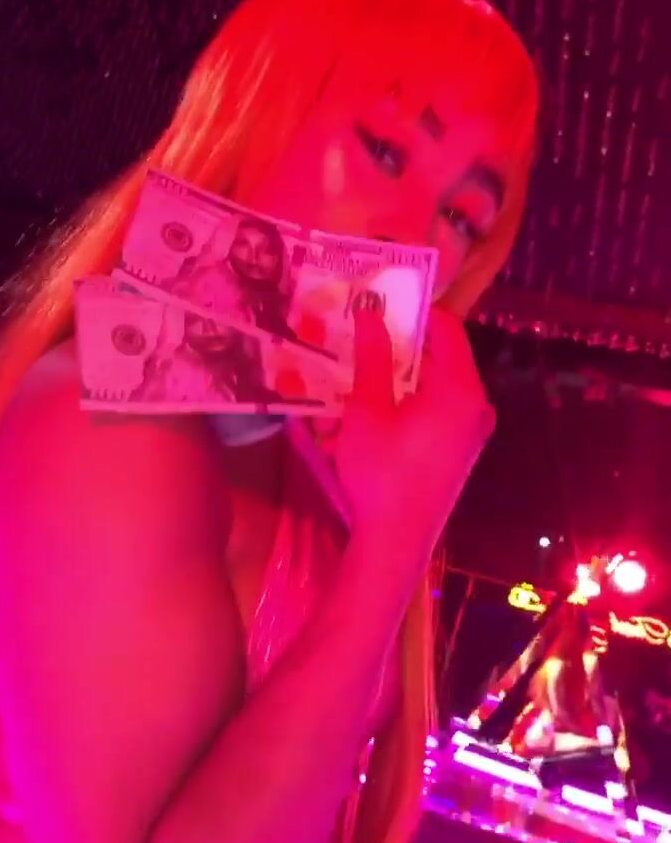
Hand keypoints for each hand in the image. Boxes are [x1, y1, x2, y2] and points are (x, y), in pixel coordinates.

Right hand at [335, 306, 494, 577]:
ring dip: (407, 372)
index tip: (381, 301)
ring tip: (366, 365)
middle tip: (367, 329)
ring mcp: (473, 431)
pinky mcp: (462, 451)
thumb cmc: (379, 473)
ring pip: (441, 384)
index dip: (414, 310)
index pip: (446, 329)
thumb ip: (372, 357)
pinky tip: (380, 404)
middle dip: (406, 342)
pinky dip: (415, 398)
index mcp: (460, 389)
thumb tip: (368, 313)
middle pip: (445, 356)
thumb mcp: (367, 410)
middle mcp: (476, 405)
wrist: (396, 540)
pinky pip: (442, 409)